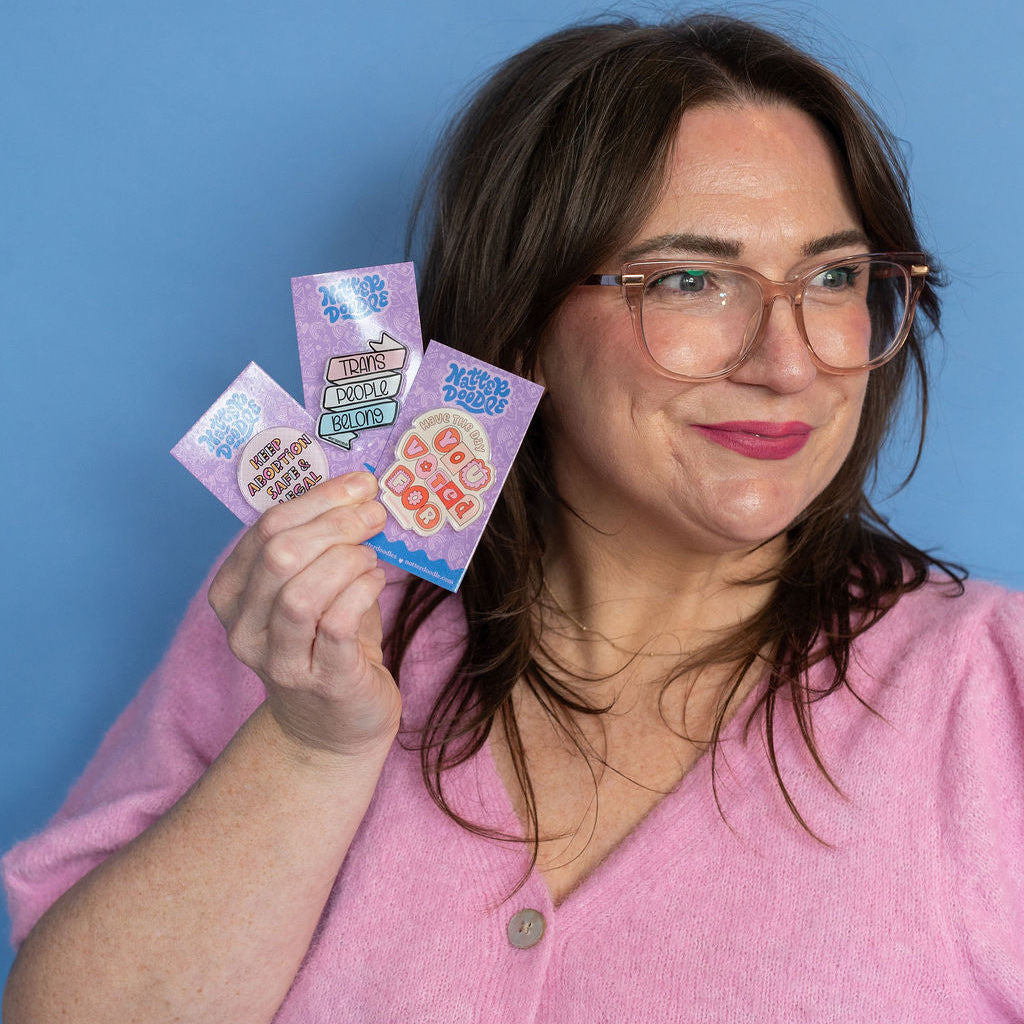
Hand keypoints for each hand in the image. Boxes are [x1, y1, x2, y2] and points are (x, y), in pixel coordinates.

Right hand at [208, 471, 399, 758]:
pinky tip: (376, 581)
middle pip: (280, 555)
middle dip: (335, 524)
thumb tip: (360, 491)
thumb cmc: (329, 640)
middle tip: (374, 514)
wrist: (336, 724)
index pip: (266, 528)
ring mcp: (278, 660)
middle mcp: (244, 628)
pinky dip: (361, 592)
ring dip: (346, 561)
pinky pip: (335, 625)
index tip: (360, 485)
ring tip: (370, 557)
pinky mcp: (321, 682)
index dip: (318, 498)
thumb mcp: (316, 585)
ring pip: (300, 593)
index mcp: (234, 592)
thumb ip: (322, 543)